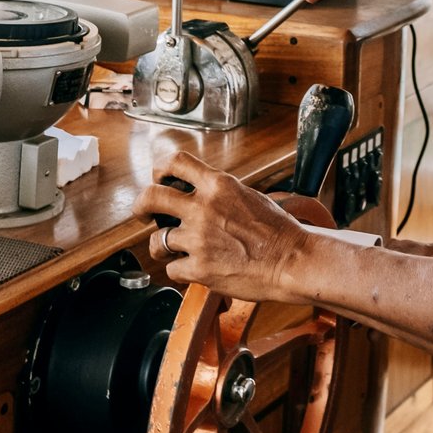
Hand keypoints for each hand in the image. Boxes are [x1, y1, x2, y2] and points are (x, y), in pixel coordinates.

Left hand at [144, 151, 312, 302]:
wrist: (292, 260)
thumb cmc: (278, 231)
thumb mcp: (248, 196)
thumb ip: (220, 193)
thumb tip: (200, 194)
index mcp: (218, 185)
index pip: (176, 162)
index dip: (160, 169)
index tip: (158, 178)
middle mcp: (204, 208)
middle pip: (152, 197)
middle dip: (140, 206)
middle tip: (141, 213)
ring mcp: (199, 239)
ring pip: (157, 241)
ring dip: (160, 247)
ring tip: (168, 250)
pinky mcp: (199, 268)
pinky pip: (172, 269)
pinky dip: (180, 270)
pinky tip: (192, 269)